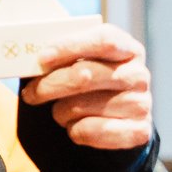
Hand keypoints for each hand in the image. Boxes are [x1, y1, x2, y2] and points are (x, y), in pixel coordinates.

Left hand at [22, 25, 152, 149]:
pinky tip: (76, 125)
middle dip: (49, 85)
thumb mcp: (79, 62)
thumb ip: (60, 54)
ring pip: (80, 106)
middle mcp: (139, 75)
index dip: (70, 47)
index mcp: (127, 48)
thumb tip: (30, 55)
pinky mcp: (138, 131)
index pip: (103, 39)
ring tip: (60, 110)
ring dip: (59, 111)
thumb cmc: (88, 83)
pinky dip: (73, 130)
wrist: (115, 119)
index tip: (41, 58)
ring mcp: (141, 104)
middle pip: (85, 75)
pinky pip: (89, 131)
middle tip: (29, 93)